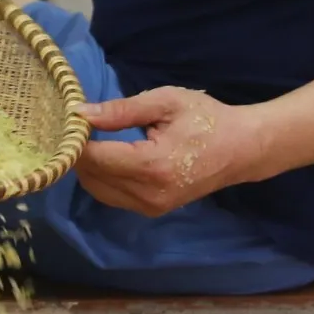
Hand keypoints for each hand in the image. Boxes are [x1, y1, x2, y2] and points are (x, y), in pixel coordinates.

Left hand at [75, 86, 269, 215]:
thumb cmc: (206, 119)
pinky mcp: (152, 210)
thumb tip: (81, 114)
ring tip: (93, 140)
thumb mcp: (165, 103)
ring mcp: (150, 207)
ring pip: (98, 190)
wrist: (241, 149)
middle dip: (80, 153)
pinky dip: (103, 178)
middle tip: (81, 128)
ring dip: (89, 167)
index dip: (77, 140)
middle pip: (92, 177)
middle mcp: (148, 194)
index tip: (72, 119)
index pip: (95, 159)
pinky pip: (113, 196)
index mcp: (151, 166)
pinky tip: (108, 155)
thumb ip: (121, 111)